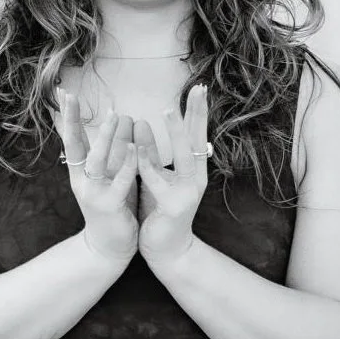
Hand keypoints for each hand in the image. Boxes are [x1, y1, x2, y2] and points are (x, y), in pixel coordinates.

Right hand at [57, 88, 138, 262]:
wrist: (108, 248)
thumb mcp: (108, 174)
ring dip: (106, 137)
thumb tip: (115, 118)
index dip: (68, 116)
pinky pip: (119, 183)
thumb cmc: (112, 205)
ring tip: (115, 115)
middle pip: (74, 145)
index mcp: (81, 171)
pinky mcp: (109, 206)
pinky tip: (136, 149)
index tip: (63, 93)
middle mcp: (82, 179)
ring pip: (97, 161)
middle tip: (71, 96)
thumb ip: (110, 149)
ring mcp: (94, 193)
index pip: (72, 138)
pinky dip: (127, 165)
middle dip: (73, 120)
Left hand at [134, 84, 208, 265]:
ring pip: (182, 157)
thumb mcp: (156, 176)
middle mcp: (195, 178)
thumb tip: (144, 124)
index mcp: (192, 169)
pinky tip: (138, 149)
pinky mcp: (172, 207)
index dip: (198, 112)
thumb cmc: (160, 210)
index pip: (197, 134)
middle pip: (197, 140)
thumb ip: (152, 153)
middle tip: (199, 90)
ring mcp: (187, 193)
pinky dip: (148, 164)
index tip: (201, 87)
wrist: (166, 250)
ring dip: (175, 133)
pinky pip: (157, 182)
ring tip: (167, 109)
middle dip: (197, 114)